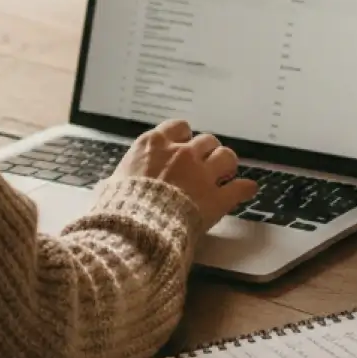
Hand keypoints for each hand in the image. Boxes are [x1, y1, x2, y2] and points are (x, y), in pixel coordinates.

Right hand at [115, 119, 257, 230]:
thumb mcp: (111, 186)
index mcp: (153, 146)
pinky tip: (248, 189)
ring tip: (225, 172)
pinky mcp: (216, 198)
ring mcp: (201, 174)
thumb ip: (120, 179)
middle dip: (207, 151)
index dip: (183, 137)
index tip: (184, 145)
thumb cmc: (119, 210)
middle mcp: (180, 154)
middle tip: (206, 163)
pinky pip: (239, 188)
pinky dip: (244, 189)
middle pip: (206, 140)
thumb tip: (109, 187)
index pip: (178, 127)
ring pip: (225, 156)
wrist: (136, 230)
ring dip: (225, 163)